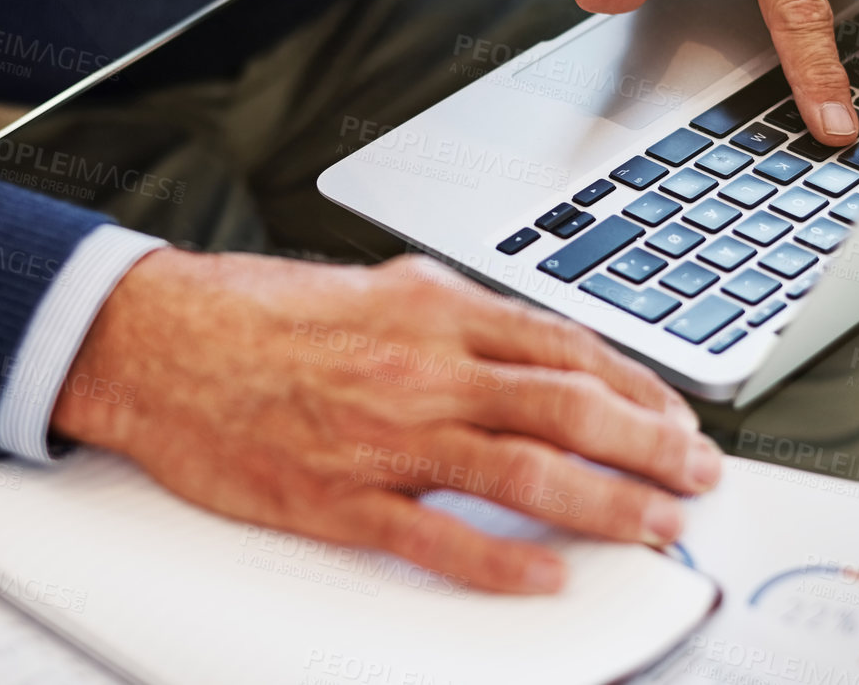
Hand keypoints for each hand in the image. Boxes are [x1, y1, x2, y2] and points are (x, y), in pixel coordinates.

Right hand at [51, 249, 720, 593]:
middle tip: (698, 478)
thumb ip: (456, 310)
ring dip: (606, 503)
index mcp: (437, 311)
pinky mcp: (338, 498)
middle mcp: (425, 369)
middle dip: (650, 448)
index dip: (640, 389)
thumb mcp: (377, 284)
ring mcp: (385, 437)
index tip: (679, 418)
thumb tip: (527, 335)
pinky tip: (548, 575)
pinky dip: (499, 559)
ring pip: (523, 472)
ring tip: (657, 527)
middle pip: (568, 409)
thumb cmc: (261, 314)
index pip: (568, 351)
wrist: (160, 341)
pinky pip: (435, 537)